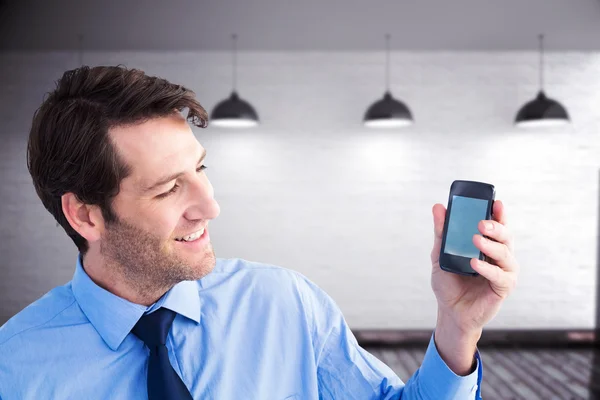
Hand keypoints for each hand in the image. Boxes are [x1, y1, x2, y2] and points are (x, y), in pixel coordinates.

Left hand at [430, 199, 518, 333]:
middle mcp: (499, 257)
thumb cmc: (449, 282)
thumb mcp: (440, 254)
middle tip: (482, 223)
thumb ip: (442, 232)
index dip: (499, 214)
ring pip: (506, 254)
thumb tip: (438, 207)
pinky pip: (500, 276)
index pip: (497, 225)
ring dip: (492, 246)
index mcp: (488, 245)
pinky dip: (488, 269)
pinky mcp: (503, 288)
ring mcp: (503, 272)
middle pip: (506, 237)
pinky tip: (475, 263)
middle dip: (496, 227)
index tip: (495, 202)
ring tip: (476, 240)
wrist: (449, 311)